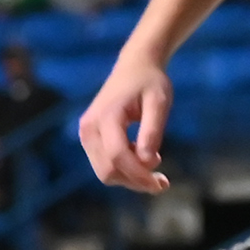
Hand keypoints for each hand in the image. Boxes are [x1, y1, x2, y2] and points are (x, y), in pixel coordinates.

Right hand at [79, 56, 173, 191]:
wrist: (135, 66)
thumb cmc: (150, 82)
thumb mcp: (159, 101)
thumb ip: (152, 130)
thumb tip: (148, 162)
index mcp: (106, 116)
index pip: (117, 155)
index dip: (139, 174)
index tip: (162, 184)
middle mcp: (89, 128)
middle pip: (108, 170)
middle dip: (135, 181)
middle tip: (162, 181)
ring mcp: (86, 134)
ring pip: (105, 172)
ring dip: (130, 177)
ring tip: (155, 162)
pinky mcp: (90, 139)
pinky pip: (105, 164)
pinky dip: (125, 169)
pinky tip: (143, 156)